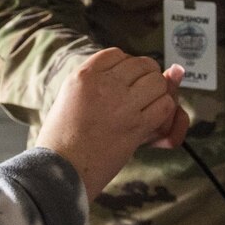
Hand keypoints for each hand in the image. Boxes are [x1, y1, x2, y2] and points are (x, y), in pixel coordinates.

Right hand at [36, 49, 186, 198]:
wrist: (60, 170)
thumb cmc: (62, 140)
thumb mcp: (67, 99)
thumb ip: (94, 83)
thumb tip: (125, 77)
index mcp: (83, 76)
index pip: (116, 54)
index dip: (127, 65)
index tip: (126, 79)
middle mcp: (104, 85)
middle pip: (141, 65)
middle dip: (147, 76)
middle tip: (142, 92)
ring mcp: (121, 104)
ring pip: (157, 83)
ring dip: (158, 93)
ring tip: (148, 104)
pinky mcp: (136, 126)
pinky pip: (164, 106)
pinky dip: (163, 110)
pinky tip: (152, 118)